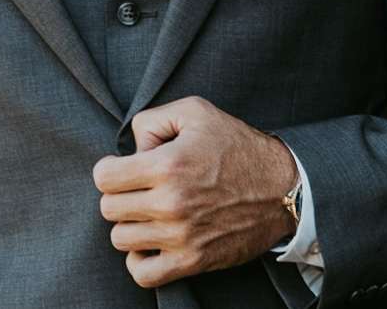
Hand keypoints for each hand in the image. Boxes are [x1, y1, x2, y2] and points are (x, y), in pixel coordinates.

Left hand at [92, 96, 299, 287]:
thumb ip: (152, 120)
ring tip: (150, 212)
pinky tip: (151, 243)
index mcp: (167, 165)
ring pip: (121, 239)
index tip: (123, 168)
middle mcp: (170, 203)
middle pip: (109, 208)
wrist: (283, 187)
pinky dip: (139, 261)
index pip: (103, 177)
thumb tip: (130, 150)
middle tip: (141, 188)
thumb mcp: (197, 112)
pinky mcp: (193, 261)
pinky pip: (143, 274)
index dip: (110, 169)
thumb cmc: (238, 147)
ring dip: (131, 224)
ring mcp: (180, 236)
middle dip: (120, 194)